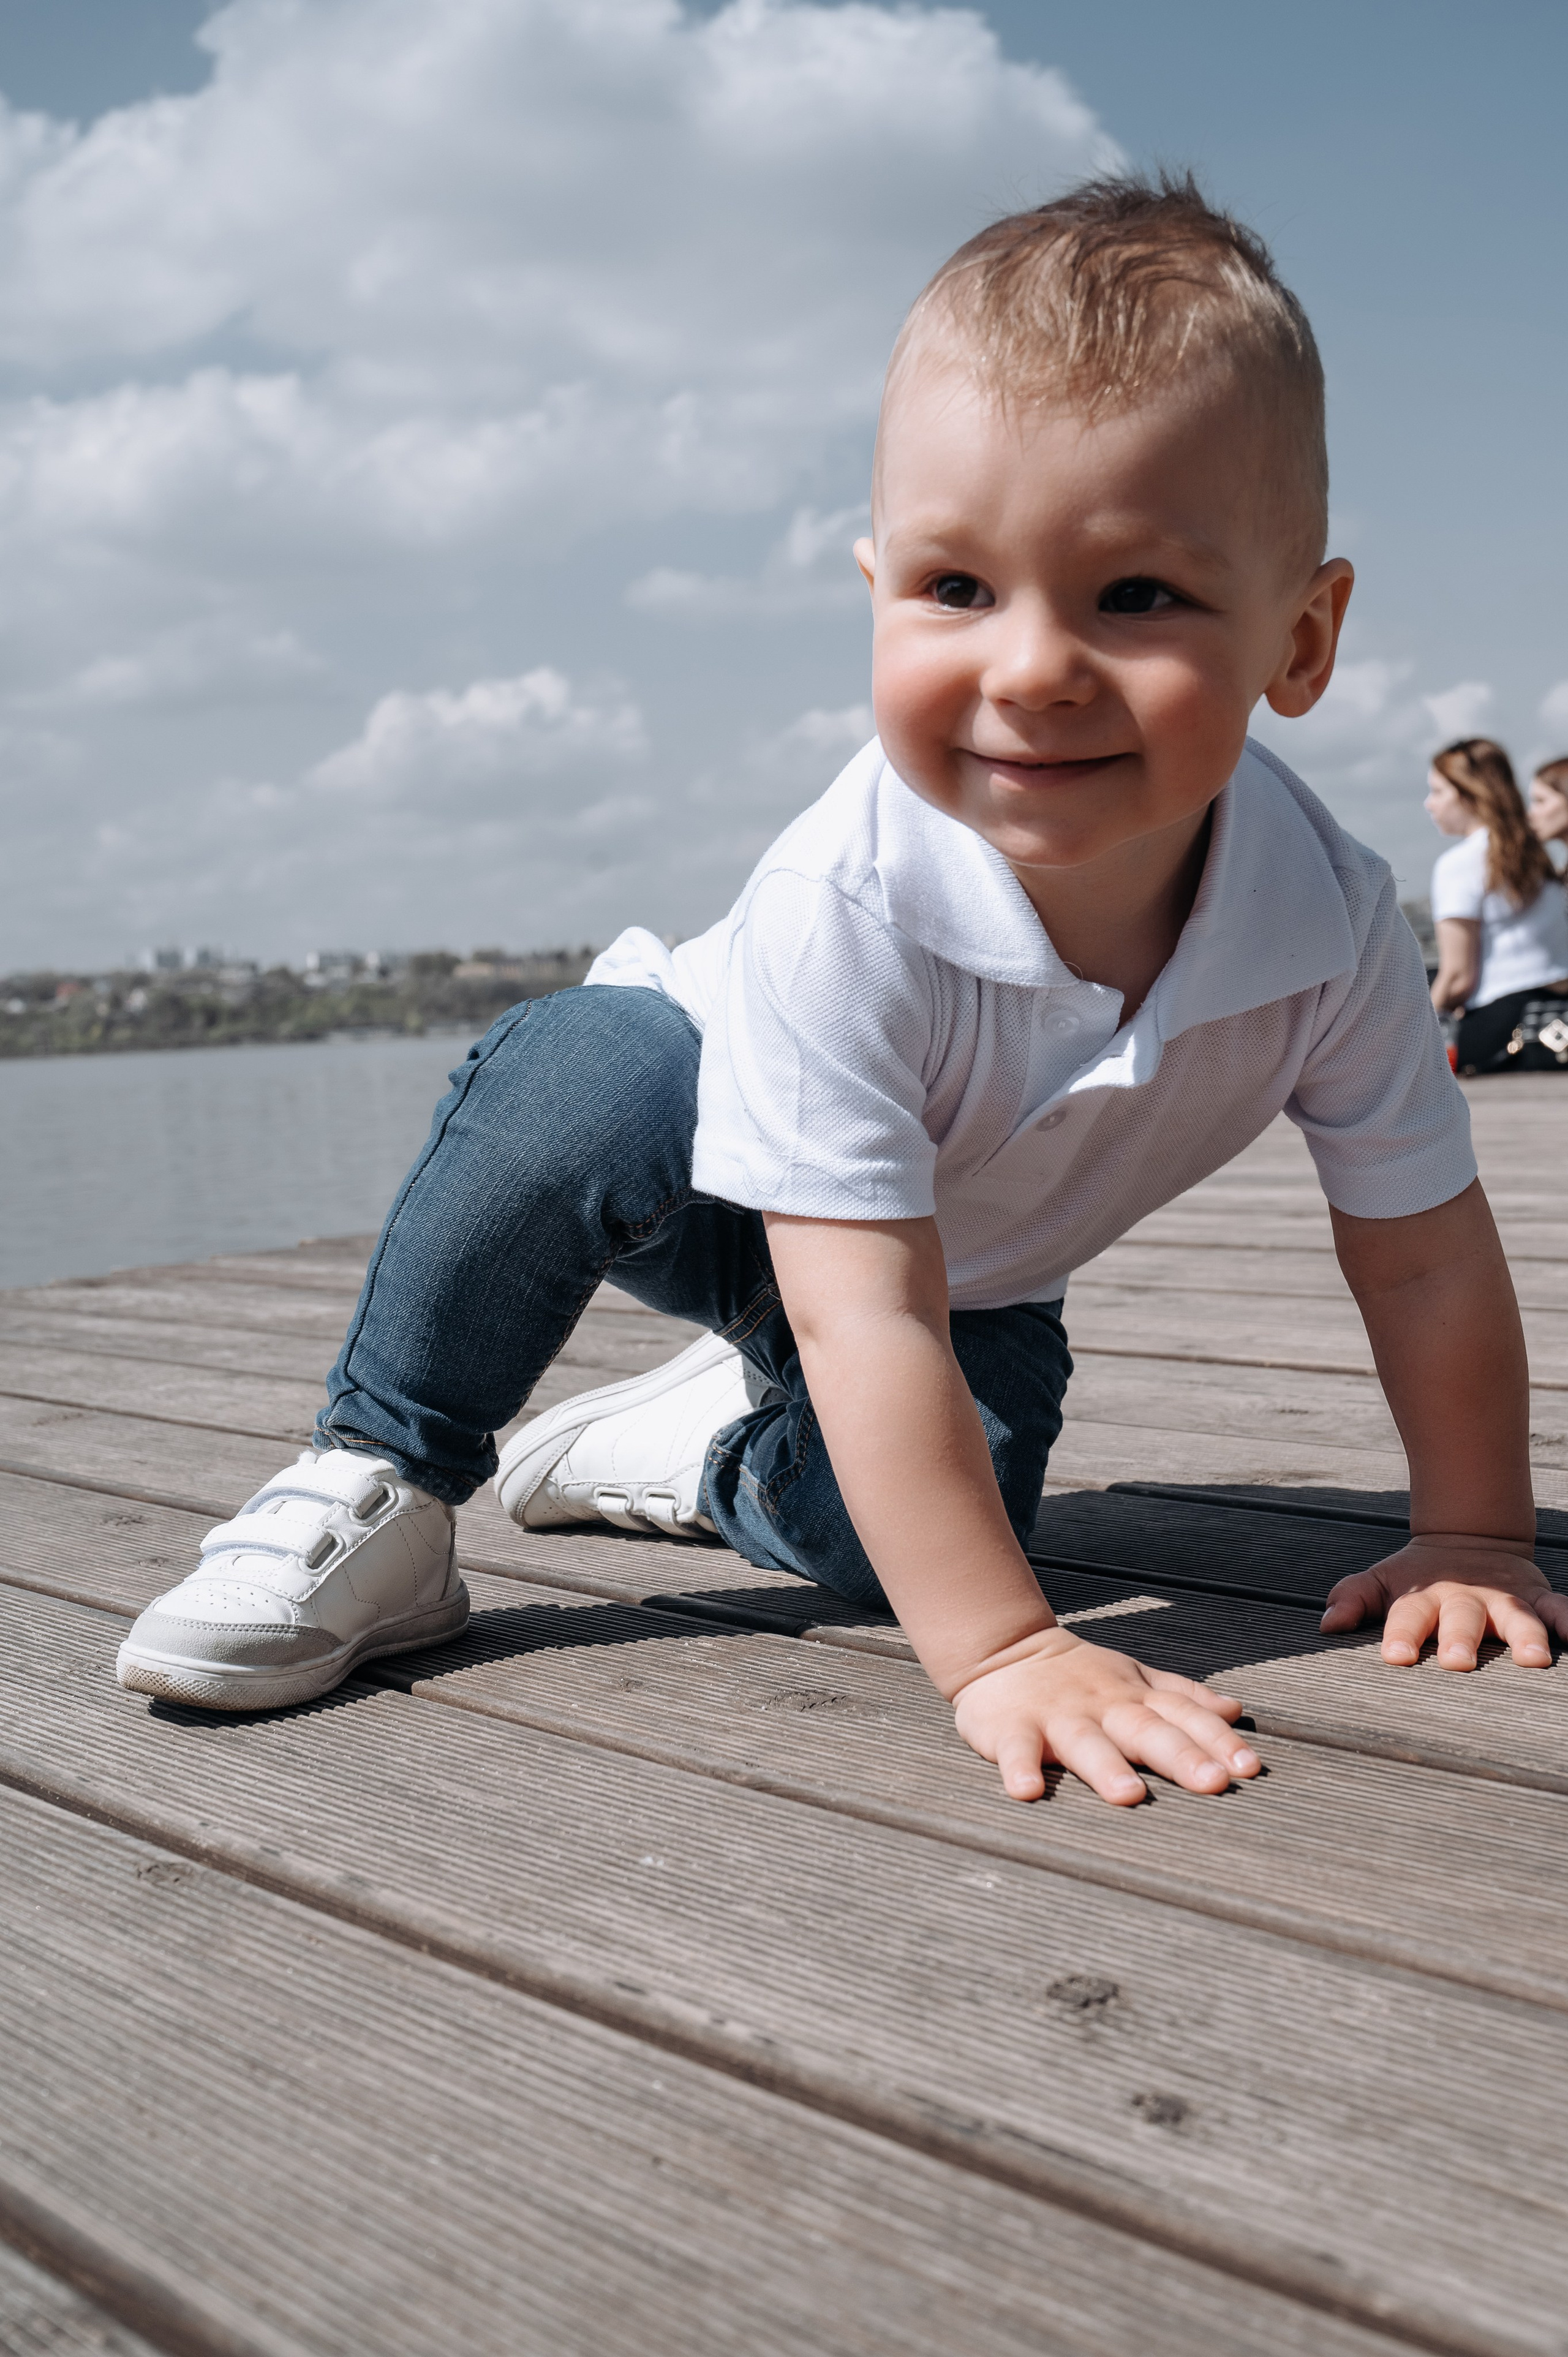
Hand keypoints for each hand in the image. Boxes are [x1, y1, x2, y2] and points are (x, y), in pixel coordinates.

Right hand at [950, 1627, 1260, 1806]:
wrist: (1005, 1650)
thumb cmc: (1081, 1676)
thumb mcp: (1137, 1678)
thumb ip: (1184, 1696)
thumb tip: (1235, 1711)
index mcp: (1136, 1698)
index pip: (1185, 1717)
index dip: (1218, 1741)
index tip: (1249, 1767)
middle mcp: (1104, 1707)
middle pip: (1147, 1731)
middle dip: (1181, 1756)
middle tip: (1214, 1783)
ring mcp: (1058, 1717)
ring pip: (1086, 1743)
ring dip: (1107, 1768)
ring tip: (1129, 1796)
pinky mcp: (1011, 1728)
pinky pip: (1016, 1750)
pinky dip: (1019, 1768)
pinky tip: (1027, 1791)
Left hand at [1320, 1535, 1567, 1667]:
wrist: (1467, 1540)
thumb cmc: (1417, 1579)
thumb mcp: (1380, 1582)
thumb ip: (1352, 1599)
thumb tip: (1326, 1625)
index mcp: (1423, 1597)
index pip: (1407, 1616)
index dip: (1400, 1634)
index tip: (1395, 1656)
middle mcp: (1465, 1599)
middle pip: (1462, 1619)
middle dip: (1461, 1639)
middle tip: (1458, 1662)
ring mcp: (1503, 1599)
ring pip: (1516, 1617)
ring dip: (1525, 1636)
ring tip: (1533, 1660)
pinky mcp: (1537, 1599)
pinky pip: (1559, 1608)